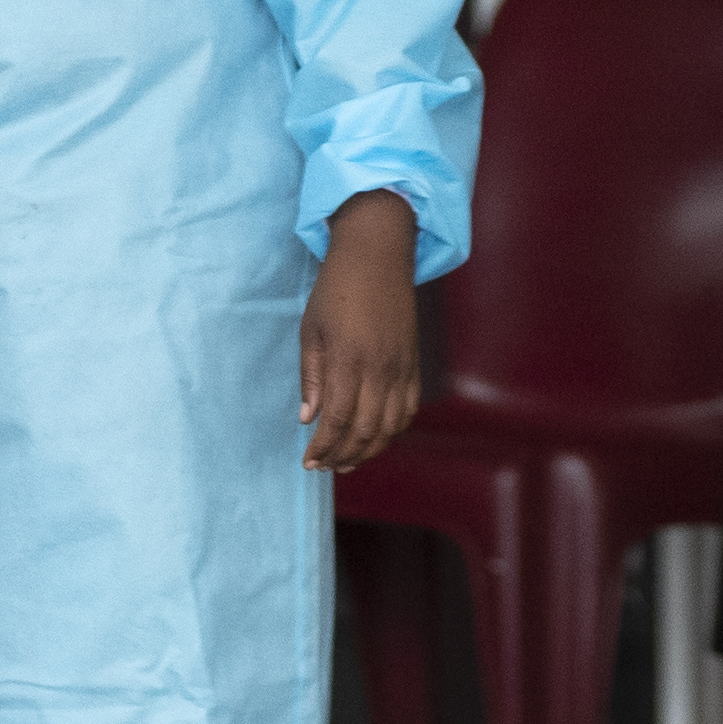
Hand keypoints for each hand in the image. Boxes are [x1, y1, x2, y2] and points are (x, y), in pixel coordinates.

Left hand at [298, 190, 425, 471]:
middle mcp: (380, 369)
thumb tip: (308, 419)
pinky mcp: (414, 364)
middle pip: (365, 431)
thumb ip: (311, 377)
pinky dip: (393, 430)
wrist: (378, 257)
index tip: (308, 461)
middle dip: (342, 456)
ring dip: (368, 450)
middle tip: (324, 466)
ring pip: (390, 426)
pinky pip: (408, 409)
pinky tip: (375, 437)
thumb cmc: (336, 290)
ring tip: (346, 461)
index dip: (323, 447)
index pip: (338, 420)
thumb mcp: (311, 330)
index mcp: (348, 360)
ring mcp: (402, 368)